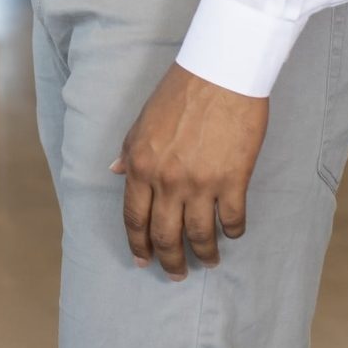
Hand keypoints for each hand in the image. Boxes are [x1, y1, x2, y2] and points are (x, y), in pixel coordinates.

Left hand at [111, 63, 268, 278]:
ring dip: (204, 254)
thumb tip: (114, 172)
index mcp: (140, 164)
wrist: (220, 74)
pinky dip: (232, 232)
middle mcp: (166, 180)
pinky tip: (232, 234)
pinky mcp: (233, 181)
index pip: (134, 217)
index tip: (143, 260)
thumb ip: (129, 151)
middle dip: (170, 261)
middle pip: (164, 235)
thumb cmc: (180, 92)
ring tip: (209, 262)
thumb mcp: (142, 121)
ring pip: (199, 235)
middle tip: (176, 274)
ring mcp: (201, 184)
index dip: (138, 244)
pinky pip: (232, 220)